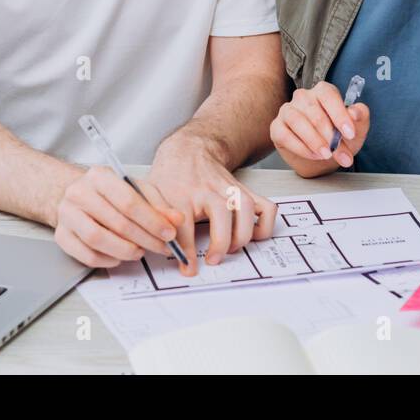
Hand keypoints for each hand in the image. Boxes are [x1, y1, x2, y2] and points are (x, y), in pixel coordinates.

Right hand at [53, 166, 184, 269]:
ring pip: (98, 240)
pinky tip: (119, 257)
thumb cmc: (109, 194)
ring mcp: (67, 215)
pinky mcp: (61, 236)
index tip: (169, 233)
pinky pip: (86, 255)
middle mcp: (79, 193)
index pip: (128, 201)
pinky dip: (107, 260)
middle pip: (116, 222)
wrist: (77, 197)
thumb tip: (176, 220)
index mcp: (99, 176)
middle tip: (161, 247)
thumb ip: (157, 204)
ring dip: (125, 251)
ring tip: (140, 252)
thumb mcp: (136, 190)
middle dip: (145, 238)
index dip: (152, 220)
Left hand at [147, 134, 277, 274]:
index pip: (183, 225)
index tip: (189, 269)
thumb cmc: (172, 177)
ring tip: (231, 249)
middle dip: (220, 242)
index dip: (186, 251)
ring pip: (245, 208)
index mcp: (181, 194)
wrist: (190, 151)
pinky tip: (252, 236)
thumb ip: (154, 221)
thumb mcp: (153, 197)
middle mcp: (208, 190)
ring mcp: (229, 189)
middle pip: (221, 214)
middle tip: (213, 260)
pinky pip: (265, 208)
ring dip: (242, 235)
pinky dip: (265, 225)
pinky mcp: (245, 191)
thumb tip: (159, 249)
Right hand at [270, 80, 370, 169]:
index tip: (350, 134)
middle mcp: (303, 97)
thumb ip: (360, 117)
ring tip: (326, 155)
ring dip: (314, 141)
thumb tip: (354, 113)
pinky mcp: (277, 127)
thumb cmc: (339, 138)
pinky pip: (285, 135)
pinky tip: (313, 155)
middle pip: (314, 112)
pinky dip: (301, 148)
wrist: (324, 157)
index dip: (340, 115)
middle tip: (340, 153)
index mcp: (323, 91)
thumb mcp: (356, 129)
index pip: (328, 95)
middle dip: (329, 137)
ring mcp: (287, 110)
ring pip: (297, 121)